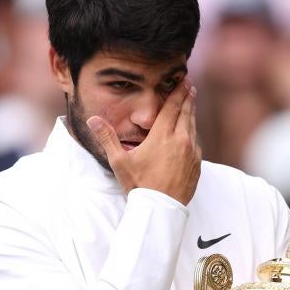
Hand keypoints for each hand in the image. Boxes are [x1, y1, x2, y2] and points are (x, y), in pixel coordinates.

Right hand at [86, 80, 200, 205]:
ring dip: (191, 114)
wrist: (160, 209)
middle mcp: (181, 140)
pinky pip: (196, 145)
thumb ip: (107, 138)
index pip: (172, 107)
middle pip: (186, 113)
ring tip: (191, 106)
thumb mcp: (119, 161)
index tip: (184, 81)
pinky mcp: (197, 165)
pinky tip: (190, 135)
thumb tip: (92, 120)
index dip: (178, 92)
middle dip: (188, 98)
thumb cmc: (139, 185)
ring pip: (193, 127)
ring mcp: (192, 153)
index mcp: (163, 135)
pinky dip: (193, 135)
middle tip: (190, 87)